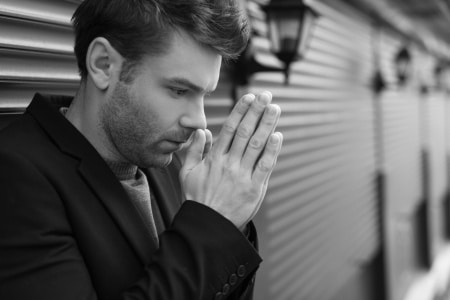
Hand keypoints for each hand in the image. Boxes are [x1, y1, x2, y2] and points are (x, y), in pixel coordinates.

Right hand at [179, 92, 282, 229]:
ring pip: (256, 145)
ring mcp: (242, 176)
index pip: (229, 129)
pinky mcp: (254, 189)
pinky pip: (265, 166)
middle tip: (266, 96)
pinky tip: (278, 136)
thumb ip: (194, 151)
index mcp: (214, 159)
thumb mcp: (188, 173)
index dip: (240, 111)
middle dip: (256, 112)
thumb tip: (201, 131)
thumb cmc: (197, 199)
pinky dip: (272, 151)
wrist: (208, 226)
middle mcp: (229, 164)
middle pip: (245, 132)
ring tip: (275, 109)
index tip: (249, 97)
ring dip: (267, 125)